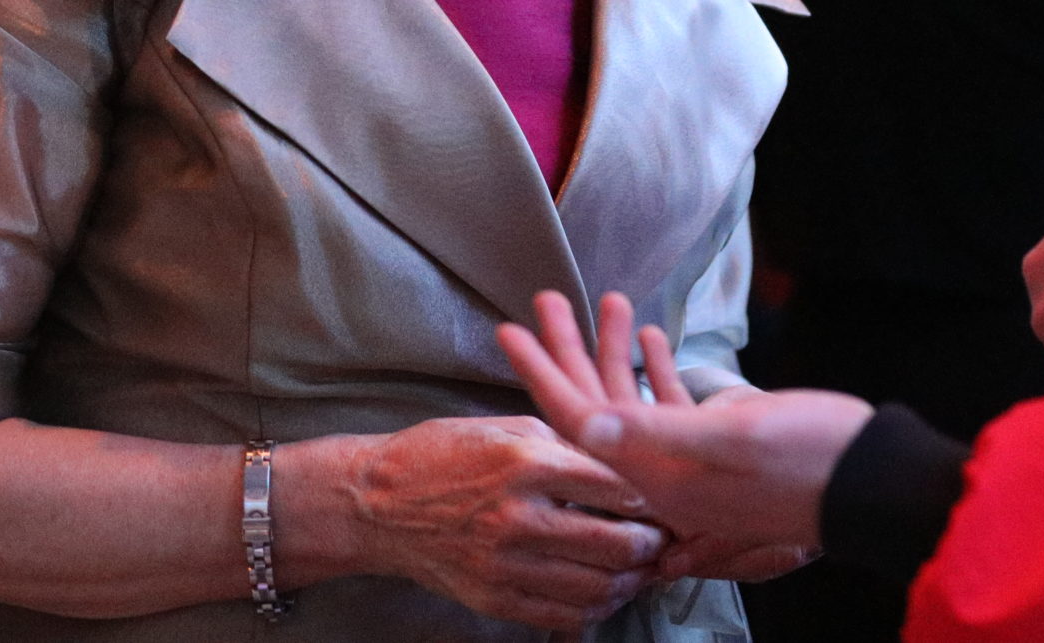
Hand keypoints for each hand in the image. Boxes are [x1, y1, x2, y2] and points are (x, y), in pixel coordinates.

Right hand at [338, 413, 667, 630]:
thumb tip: (624, 465)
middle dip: (652, 544)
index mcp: (527, 464)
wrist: (376, 503)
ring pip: (595, 586)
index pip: (615, 487)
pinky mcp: (492, 597)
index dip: (652, 496)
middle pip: (615, 543)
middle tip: (664, 537)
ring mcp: (504, 564)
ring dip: (631, 581)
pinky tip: (606, 592)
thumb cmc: (445, 453)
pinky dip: (595, 608)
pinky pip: (561, 615)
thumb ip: (569, 447)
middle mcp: (518, 517)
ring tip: (643, 567)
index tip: (667, 496)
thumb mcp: (510, 428)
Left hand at [499, 291, 872, 550]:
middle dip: (567, 351)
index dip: (541, 374)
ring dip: (613, 349)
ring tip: (597, 299)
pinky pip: (672, 406)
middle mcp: (666, 471)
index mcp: (659, 476)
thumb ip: (654, 433)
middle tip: (544, 300)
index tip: (508, 330)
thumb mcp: (730, 442)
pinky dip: (656, 368)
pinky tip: (648, 334)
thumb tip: (585, 422)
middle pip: (597, 407)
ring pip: (633, 400)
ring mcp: (693, 460)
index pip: (579, 423)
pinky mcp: (723, 446)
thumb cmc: (810, 461)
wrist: (873, 482)